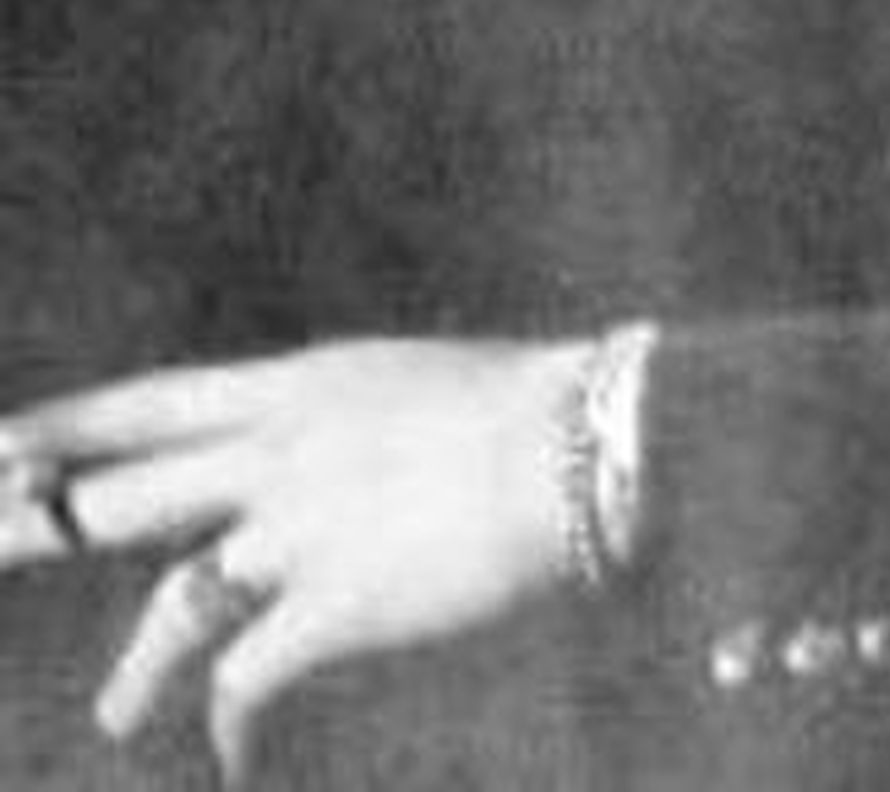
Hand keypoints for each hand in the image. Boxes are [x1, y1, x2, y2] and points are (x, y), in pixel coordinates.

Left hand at [0, 336, 591, 781]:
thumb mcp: (404, 388)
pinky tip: (238, 756)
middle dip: (42, 526)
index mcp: (297, 386)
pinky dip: (233, 722)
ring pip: (176, 605)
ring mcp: (301, 531)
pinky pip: (249, 679)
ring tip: (116, 715)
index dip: (69, 427)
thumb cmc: (523, 405)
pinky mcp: (336, 606)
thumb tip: (303, 452)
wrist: (585, 442)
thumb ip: (335, 426)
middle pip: (126, 498)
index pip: (152, 403)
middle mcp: (280, 452)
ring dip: (138, 670)